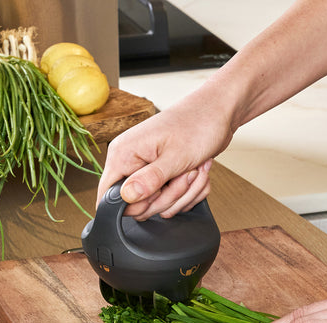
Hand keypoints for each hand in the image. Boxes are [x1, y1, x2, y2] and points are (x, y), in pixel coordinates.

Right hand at [97, 91, 233, 219]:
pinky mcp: (161, 176)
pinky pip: (172, 200)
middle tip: (183, 175)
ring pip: (159, 205)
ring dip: (183, 194)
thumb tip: (127, 197)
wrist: (218, 113)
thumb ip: (149, 180)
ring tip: (193, 170)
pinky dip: (189, 192)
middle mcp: (131, 162)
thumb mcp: (174, 157)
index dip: (134, 204)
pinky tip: (195, 172)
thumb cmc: (198, 125)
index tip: (157, 192)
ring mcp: (146, 170)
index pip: (108, 196)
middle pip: (138, 206)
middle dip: (167, 198)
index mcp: (124, 154)